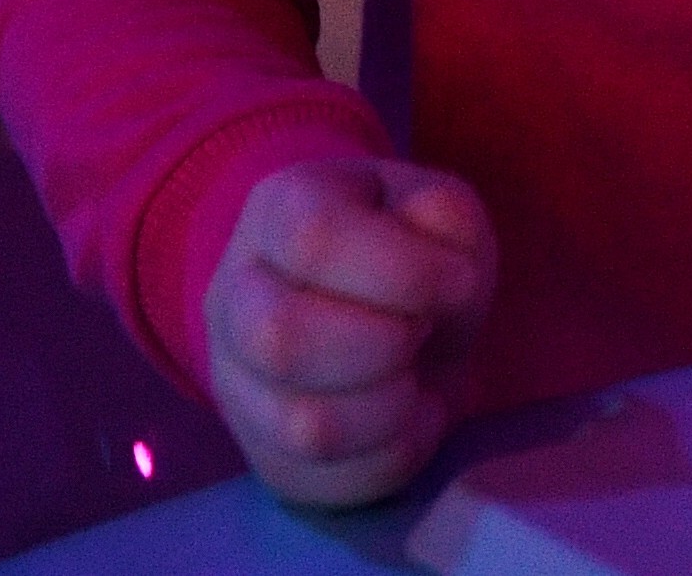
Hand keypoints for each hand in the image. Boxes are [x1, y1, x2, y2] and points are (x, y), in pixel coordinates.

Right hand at [204, 155, 497, 506]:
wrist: (374, 312)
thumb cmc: (407, 251)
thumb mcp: (437, 210)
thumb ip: (444, 217)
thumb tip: (438, 252)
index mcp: (275, 212)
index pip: (314, 238)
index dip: (402, 270)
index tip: (458, 282)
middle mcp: (232, 297)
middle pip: (282, 339)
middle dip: (386, 344)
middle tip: (425, 331)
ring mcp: (236, 384)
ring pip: (302, 426)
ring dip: (392, 409)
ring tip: (419, 378)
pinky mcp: (262, 455)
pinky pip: (326, 482)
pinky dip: (392, 457)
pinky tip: (411, 417)